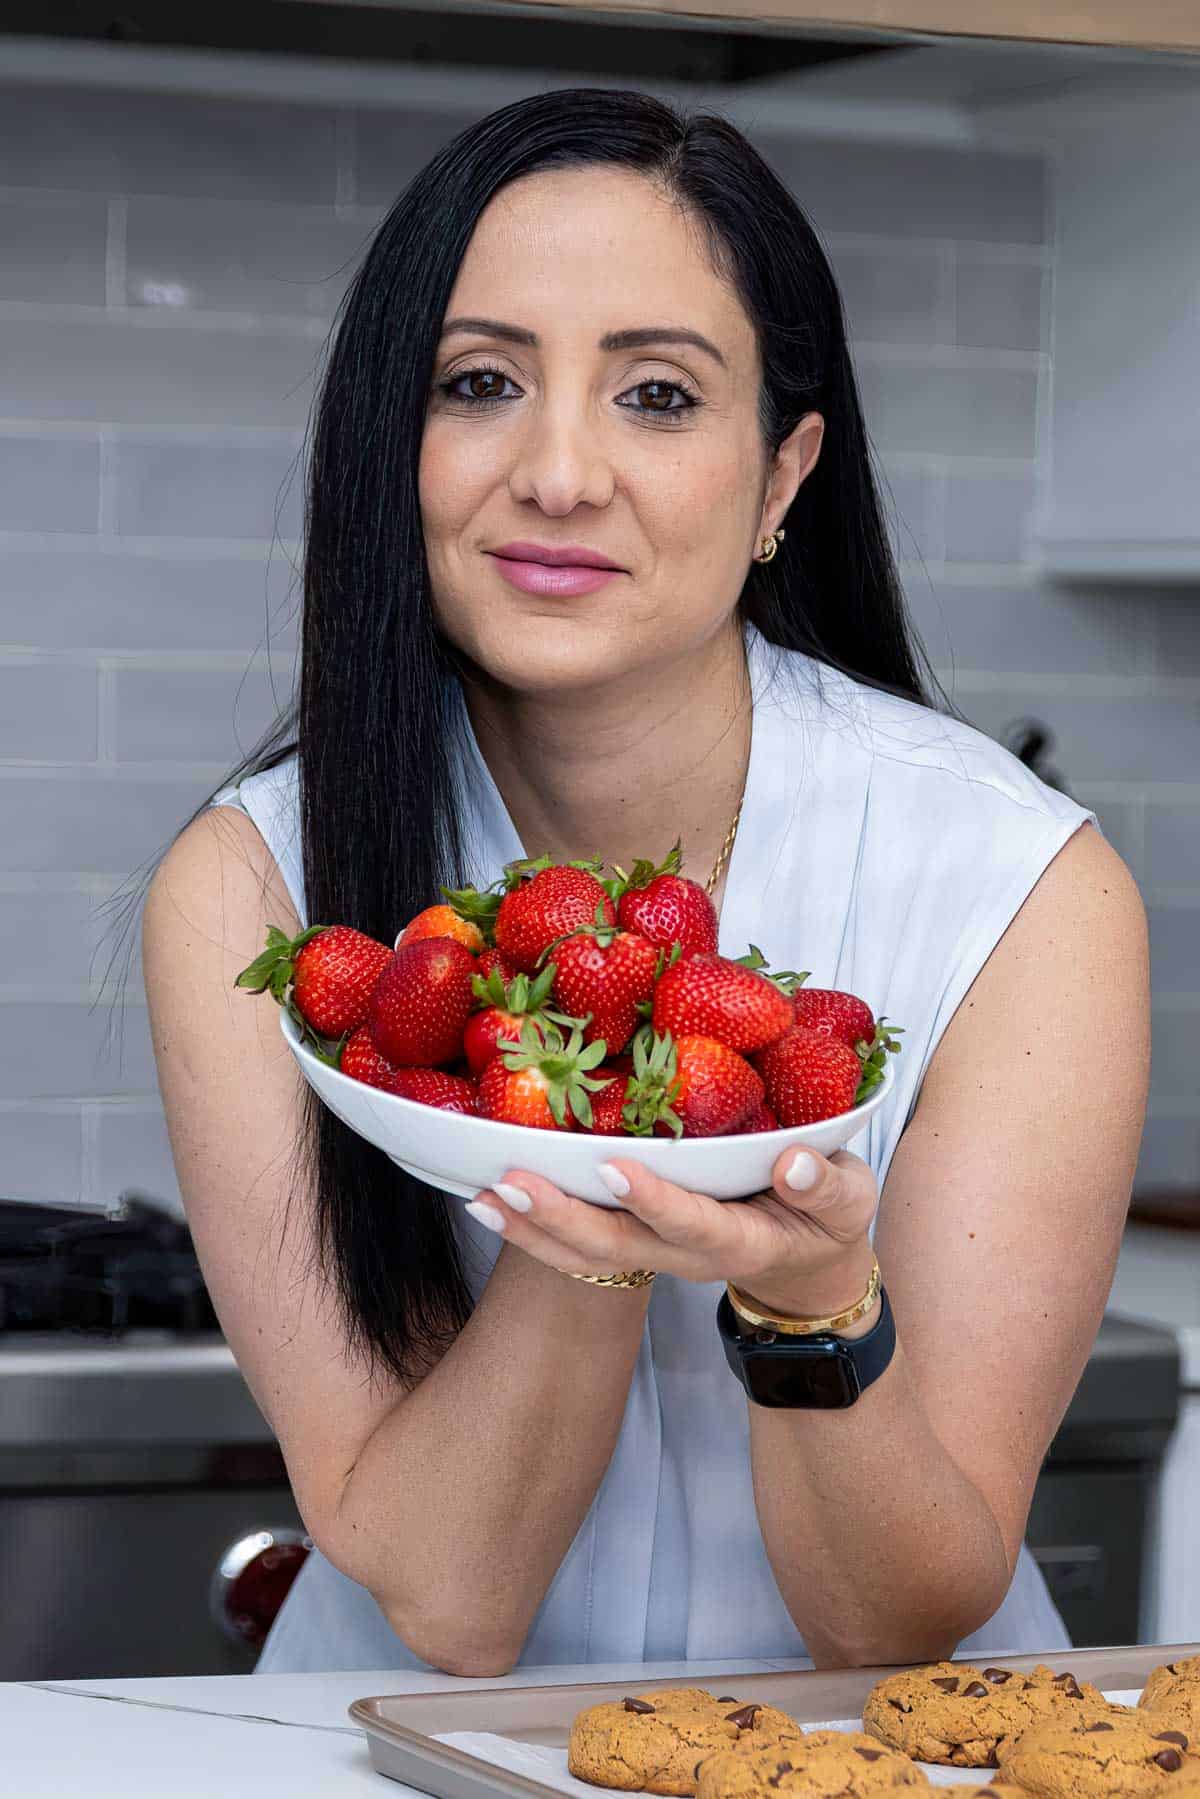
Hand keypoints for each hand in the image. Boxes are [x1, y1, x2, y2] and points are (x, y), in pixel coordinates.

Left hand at [465, 1145, 879, 1316]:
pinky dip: (528, 1229)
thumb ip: (826, 1185)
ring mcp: (655, 1255)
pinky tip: (484, 1200)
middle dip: (562, 1217)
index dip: (653, 1200)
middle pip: (616, 1248)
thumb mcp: (849, 1199)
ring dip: (530, 1228)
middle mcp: (686, 1255)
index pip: (692, 1222)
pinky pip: (574, 1248)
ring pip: (583, 1256)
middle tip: (512, 1180)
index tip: (613, 1167)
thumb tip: (795, 1160)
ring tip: (480, 1195)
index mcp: (740, 1239)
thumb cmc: (828, 1217)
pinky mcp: (633, 1243)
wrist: (806, 1265)